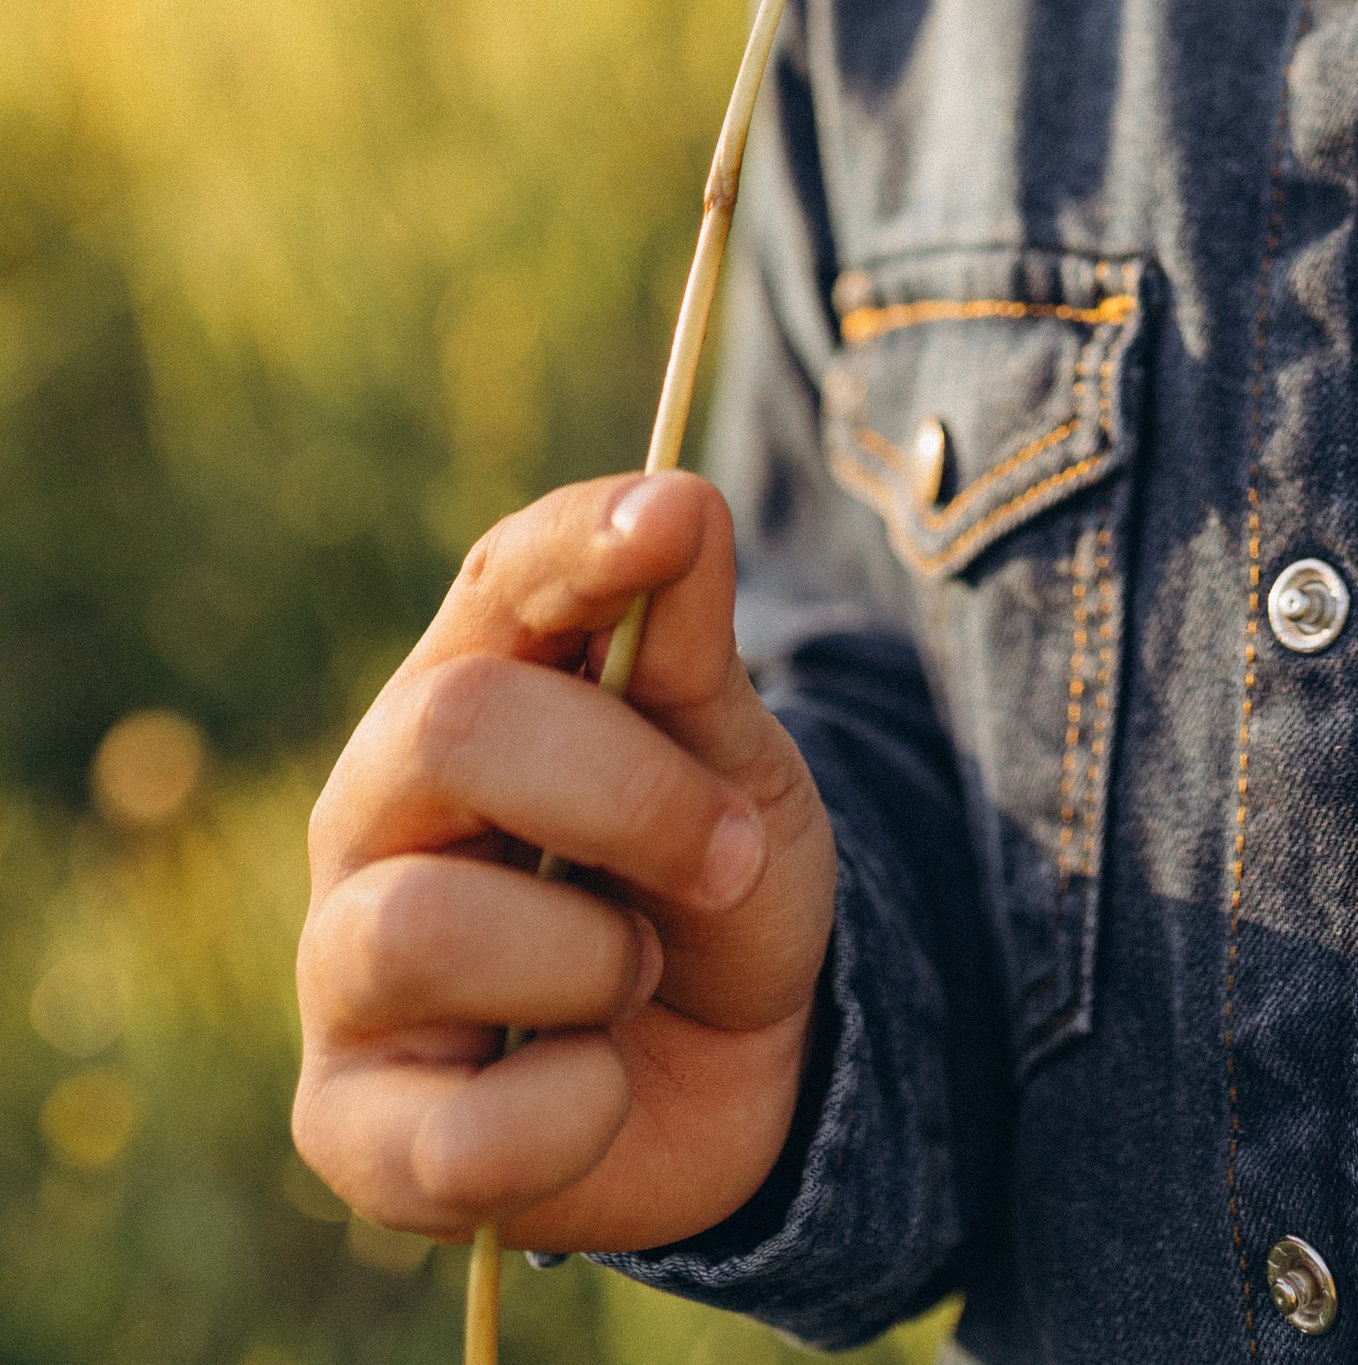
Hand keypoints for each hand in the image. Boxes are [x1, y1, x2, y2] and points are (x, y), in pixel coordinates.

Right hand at [294, 472, 836, 1250]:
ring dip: (594, 962)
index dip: (581, 542)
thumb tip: (680, 503)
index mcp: (471, 687)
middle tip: (724, 857)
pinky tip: (596, 1087)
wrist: (734, 1077)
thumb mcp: (738, 768)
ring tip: (632, 977)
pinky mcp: (347, 1123)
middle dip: (628, 796)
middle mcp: (376, 807)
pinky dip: (577, 1110)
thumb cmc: (707, 892)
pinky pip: (458, 1130)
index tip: (674, 519)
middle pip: (450, 727)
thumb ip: (696, 654)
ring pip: (426, 927)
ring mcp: (342, 963)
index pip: (501, 578)